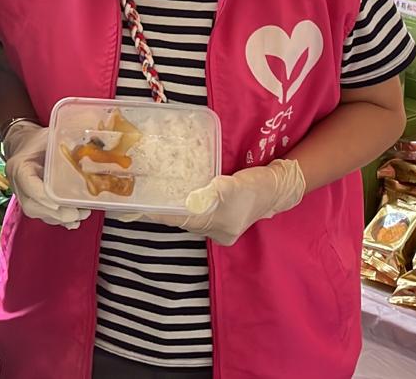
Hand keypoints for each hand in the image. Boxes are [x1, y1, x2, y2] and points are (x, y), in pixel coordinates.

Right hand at [4, 119, 85, 228]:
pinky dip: (58, 220)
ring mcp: (23, 196)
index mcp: (19, 167)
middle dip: (58, 213)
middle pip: (34, 206)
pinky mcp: (31, 201)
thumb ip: (63, 143)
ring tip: (82, 215)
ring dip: (60, 219)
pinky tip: (74, 221)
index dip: (44, 197)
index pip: (29, 186)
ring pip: (38, 214)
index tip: (62, 203)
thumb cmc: (37, 140)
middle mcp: (18, 185)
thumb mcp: (48, 136)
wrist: (24, 144)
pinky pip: (42, 215)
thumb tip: (89, 146)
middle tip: (80, 212)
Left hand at [128, 159, 305, 245]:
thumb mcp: (236, 187)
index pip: (180, 220)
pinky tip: (173, 191)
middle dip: (162, 209)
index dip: (158, 213)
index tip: (136, 206)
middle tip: (140, 194)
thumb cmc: (258, 187)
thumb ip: (215, 193)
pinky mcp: (220, 212)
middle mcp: (214, 229)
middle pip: (181, 220)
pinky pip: (195, 209)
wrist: (280, 187)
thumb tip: (193, 199)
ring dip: (171, 205)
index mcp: (217, 227)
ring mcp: (217, 222)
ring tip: (150, 192)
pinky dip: (182, 201)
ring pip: (187, 215)